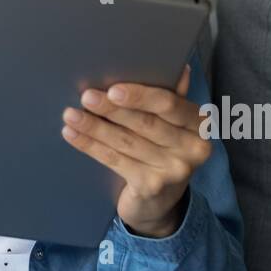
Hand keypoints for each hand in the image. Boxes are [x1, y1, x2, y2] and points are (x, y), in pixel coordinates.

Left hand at [61, 63, 211, 237]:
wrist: (160, 202)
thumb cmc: (162, 149)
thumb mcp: (172, 124)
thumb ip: (171, 98)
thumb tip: (180, 68)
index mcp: (199, 124)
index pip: (170, 105)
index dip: (140, 96)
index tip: (113, 89)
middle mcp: (193, 148)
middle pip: (146, 124)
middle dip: (112, 109)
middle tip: (86, 97)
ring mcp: (174, 171)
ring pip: (126, 142)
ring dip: (95, 127)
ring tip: (70, 114)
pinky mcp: (152, 187)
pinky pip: (115, 160)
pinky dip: (90, 146)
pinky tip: (72, 134)